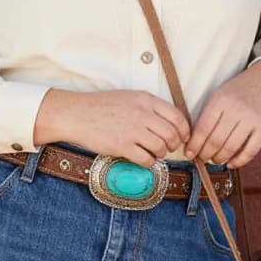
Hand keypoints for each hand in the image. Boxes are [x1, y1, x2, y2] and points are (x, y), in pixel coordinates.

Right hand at [33, 88, 190, 166]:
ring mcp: (133, 130)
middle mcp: (142, 114)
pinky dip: (148, 162)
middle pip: (172, 134)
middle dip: (173, 145)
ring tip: (152, 153)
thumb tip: (167, 123)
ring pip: (161, 148)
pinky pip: (146, 159)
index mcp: (146, 100)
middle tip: (167, 148)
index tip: (182, 138)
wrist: (76, 114)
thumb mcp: (128, 98)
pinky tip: (142, 159)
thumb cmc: (100, 107)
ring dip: (160, 154)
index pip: (177, 116)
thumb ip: (148, 107)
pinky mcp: (122, 146)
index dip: (184, 131)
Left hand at [183, 60, 260, 167]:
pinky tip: (231, 163)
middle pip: (216, 140)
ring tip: (216, 159)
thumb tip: (194, 142)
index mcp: (220, 100)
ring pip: (231, 147)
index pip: (203, 128)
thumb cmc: (239, 91)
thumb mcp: (219, 95)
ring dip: (220, 158)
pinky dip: (239, 161)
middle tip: (202, 158)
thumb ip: (208, 116)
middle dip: (206, 154)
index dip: (194, 145)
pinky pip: (250, 151)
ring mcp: (252, 119)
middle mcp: (236, 109)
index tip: (189, 154)